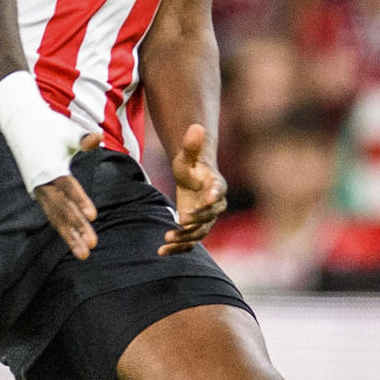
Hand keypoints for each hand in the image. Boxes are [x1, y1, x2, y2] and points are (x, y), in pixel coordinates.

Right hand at [0, 71, 102, 258]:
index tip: (92, 216)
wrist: (21, 124)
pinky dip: (63, 227)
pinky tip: (74, 240)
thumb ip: (83, 137)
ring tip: (83, 254)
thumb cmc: (49, 126)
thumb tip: (97, 137)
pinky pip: (51, 213)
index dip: (79, 201)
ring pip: (55, 216)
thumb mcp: (67, 129)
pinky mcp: (39, 192)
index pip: (66, 187)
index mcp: (49, 166)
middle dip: (76, 227)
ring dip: (69, 235)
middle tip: (91, 245)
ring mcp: (38, 189)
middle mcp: (41, 182)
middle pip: (61, 208)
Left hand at [161, 123, 226, 254]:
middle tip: (181, 220)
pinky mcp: (195, 229)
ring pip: (199, 233)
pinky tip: (160, 252)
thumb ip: (192, 145)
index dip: (214, 195)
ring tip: (166, 238)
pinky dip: (177, 249)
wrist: (191, 179)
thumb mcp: (187, 155)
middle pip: (210, 216)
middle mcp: (215, 205)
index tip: (207, 199)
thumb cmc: (191, 165)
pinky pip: (189, 242)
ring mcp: (206, 220)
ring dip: (184, 237)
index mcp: (216, 185)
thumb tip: (196, 126)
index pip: (218, 191)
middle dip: (197, 220)